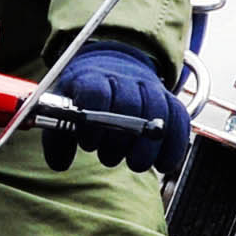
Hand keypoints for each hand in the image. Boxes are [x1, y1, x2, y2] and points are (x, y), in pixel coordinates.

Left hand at [48, 41, 192, 176]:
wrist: (110, 70)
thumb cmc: (83, 99)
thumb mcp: (63, 112)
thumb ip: (57, 139)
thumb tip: (59, 165)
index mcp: (92, 77)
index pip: (96, 92)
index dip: (93, 121)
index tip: (88, 143)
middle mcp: (123, 78)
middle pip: (129, 104)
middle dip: (119, 139)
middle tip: (108, 158)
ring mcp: (149, 87)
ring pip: (158, 111)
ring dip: (147, 146)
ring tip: (134, 164)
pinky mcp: (168, 99)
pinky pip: (179, 118)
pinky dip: (174, 145)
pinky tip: (164, 165)